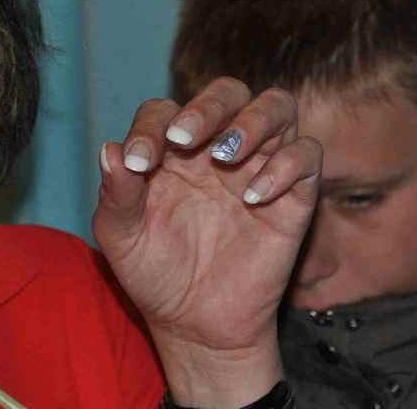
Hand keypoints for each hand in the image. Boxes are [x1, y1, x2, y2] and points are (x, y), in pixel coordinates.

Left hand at [93, 77, 321, 406]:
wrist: (194, 323)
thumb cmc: (154, 271)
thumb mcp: (122, 236)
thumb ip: (116, 193)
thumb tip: (110, 150)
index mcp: (173, 148)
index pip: (165, 110)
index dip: (150, 127)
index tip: (138, 164)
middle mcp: (218, 147)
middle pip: (228, 92)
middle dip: (208, 106)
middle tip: (184, 138)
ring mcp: (259, 166)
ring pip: (277, 107)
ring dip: (252, 121)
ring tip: (225, 154)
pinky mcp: (294, 195)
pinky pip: (306, 156)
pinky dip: (285, 166)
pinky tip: (254, 197)